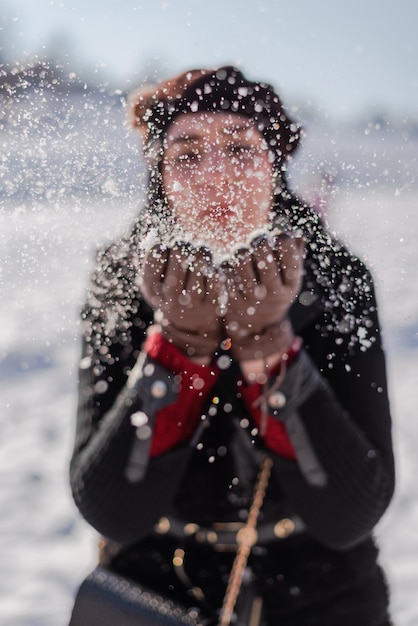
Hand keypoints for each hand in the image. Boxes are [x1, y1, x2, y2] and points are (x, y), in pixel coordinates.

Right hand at [140, 242, 222, 357]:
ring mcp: (193, 303)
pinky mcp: (214, 303)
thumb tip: (163, 238)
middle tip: (186, 250)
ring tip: (199, 256)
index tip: (167, 252)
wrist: (190, 323)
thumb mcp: (155, 279)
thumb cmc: (170, 290)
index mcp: (152, 289)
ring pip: (200, 261)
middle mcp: (171, 298)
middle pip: (181, 252)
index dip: (164, 245)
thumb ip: (153, 257)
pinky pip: (217, 275)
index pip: (157, 250)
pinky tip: (210, 269)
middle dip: (185, 245)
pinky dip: (214, 266)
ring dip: (201, 252)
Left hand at [222, 234, 303, 360]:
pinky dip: (226, 264)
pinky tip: (229, 262)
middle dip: (260, 242)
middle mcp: (273, 293)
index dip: (284, 241)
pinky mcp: (232, 301)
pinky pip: (225, 273)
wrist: (257, 325)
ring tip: (242, 251)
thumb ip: (294, 252)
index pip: (289, 257)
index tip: (280, 236)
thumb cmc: (276, 289)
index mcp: (290, 285)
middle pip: (263, 257)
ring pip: (241, 261)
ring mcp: (252, 299)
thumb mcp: (289, 277)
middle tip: (258, 239)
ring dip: (241, 251)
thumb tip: (295, 230)